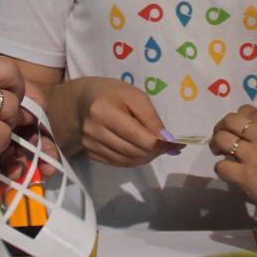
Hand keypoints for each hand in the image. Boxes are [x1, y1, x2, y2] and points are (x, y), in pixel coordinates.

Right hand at [56, 77, 175, 166]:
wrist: (80, 101)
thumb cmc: (111, 94)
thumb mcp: (134, 96)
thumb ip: (151, 118)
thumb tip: (166, 140)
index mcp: (104, 111)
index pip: (138, 137)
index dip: (160, 144)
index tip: (175, 144)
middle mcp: (94, 131)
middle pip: (133, 151)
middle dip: (155, 152)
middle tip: (167, 146)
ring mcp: (90, 145)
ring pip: (127, 161)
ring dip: (146, 158)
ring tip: (155, 148)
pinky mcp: (90, 153)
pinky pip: (118, 163)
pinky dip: (134, 160)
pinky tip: (140, 151)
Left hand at [210, 105, 256, 222]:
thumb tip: (252, 126)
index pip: (248, 110)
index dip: (240, 119)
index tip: (239, 128)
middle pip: (230, 120)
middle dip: (222, 126)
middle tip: (222, 137)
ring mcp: (254, 155)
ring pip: (222, 139)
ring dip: (217, 144)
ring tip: (219, 152)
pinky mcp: (246, 176)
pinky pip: (221, 166)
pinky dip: (221, 168)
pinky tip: (229, 172)